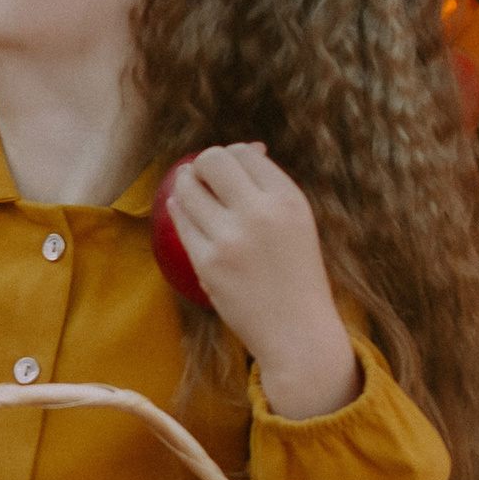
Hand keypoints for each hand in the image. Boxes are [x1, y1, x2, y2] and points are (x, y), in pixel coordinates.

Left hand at [163, 145, 359, 420]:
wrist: (297, 332)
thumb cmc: (296, 273)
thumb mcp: (298, 221)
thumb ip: (271, 185)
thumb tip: (244, 147)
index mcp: (289, 199)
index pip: (244, 152)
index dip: (233, 157)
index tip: (232, 173)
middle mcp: (260, 213)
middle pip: (211, 160)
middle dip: (204, 165)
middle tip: (207, 179)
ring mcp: (231, 239)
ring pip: (187, 187)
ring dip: (187, 186)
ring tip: (197, 195)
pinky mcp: (208, 263)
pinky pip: (180, 220)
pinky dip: (181, 211)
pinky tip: (189, 213)